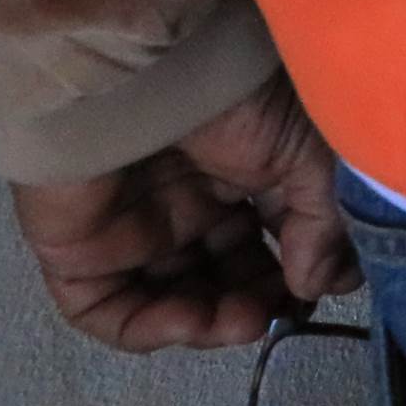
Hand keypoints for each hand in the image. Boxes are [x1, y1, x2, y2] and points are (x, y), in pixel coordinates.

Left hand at [7, 67, 362, 352]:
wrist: (151, 75)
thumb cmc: (238, 102)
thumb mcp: (309, 154)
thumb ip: (323, 225)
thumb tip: (322, 287)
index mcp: (241, 175)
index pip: (272, 241)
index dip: (299, 273)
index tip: (326, 288)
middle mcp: (187, 204)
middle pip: (223, 278)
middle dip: (257, 302)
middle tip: (279, 312)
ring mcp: (131, 231)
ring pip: (170, 301)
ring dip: (210, 324)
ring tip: (241, 322)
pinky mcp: (79, 252)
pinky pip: (108, 310)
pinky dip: (149, 330)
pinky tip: (190, 322)